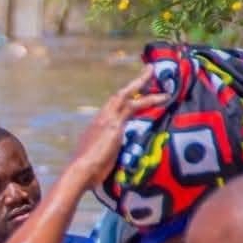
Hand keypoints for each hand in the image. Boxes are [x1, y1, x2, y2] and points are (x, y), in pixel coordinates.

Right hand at [69, 66, 169, 184]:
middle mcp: (100, 119)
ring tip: (154, 73)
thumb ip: (106, 154)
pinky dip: (149, 100)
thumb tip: (112, 160)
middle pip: (119, 95)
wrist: (79, 171)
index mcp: (96, 127)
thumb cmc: (86, 172)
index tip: (135, 92)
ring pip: (125, 95)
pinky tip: (163, 97)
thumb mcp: (97, 159)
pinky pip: (134, 106)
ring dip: (141, 84)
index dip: (126, 99)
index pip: (113, 108)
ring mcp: (107, 120)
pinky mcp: (115, 125)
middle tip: (149, 70)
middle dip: (134, 83)